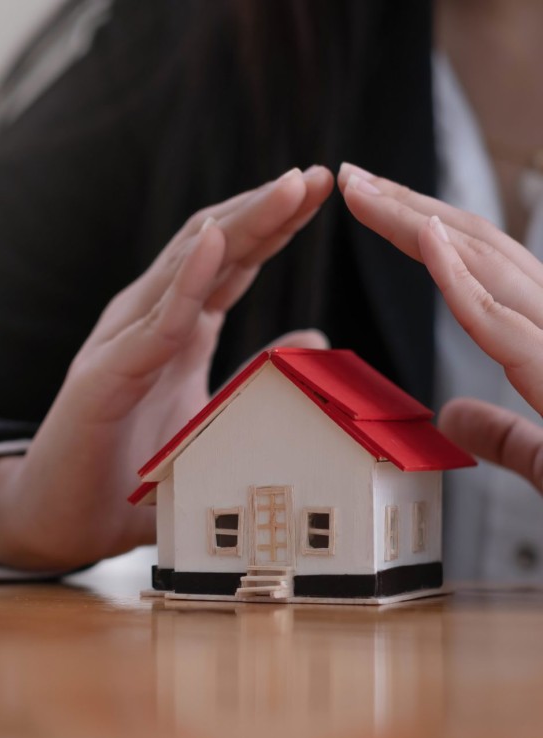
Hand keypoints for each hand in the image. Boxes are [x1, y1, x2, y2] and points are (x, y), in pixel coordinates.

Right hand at [0, 165, 333, 570]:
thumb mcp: (211, 419)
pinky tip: (216, 244)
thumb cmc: (129, 473)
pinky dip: (186, 281)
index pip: (230, 263)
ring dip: (238, 226)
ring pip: (184, 270)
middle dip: (266, 210)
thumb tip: (314, 338)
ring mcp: (122, 343)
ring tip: (288, 189)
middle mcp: (147, 322)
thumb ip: (257, 377)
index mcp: (175, 331)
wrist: (60, 520)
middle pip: (212, 250)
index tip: (319, 191)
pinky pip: (154, 324)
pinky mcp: (105, 376)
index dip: (272, 225)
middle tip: (318, 176)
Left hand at [339, 162, 542, 491]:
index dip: (425, 235)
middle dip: (409, 210)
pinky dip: (461, 277)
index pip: (482, 270)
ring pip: (486, 265)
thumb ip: (506, 435)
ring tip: (362, 189)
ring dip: (417, 222)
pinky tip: (423, 236)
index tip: (376, 209)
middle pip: (478, 250)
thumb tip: (451, 414)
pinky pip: (506, 320)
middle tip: (353, 179)